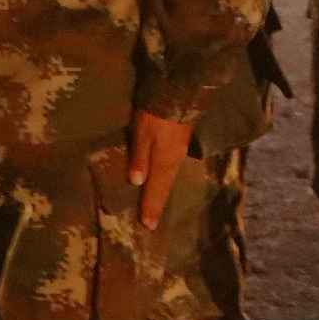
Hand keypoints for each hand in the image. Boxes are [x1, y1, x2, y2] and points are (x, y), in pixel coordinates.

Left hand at [128, 107, 195, 231]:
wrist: (181, 93)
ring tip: (157, 202)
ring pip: (170, 177)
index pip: (156, 190)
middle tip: (152, 221)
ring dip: (162, 191)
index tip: (148, 226)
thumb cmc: (157, 115)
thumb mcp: (142, 135)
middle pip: (165, 187)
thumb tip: (136, 182)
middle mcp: (175, 161)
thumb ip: (140, 158)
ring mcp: (180, 151)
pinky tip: (163, 176)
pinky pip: (173, 167)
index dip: (151, 207)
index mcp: (164, 162)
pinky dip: (166, 177)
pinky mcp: (181, 142)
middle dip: (158, 203)